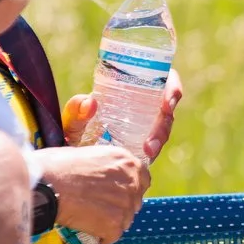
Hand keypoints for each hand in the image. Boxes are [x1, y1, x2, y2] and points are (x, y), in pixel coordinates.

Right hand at [32, 143, 151, 243]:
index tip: (119, 194)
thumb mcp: (90, 155)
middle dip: (120, 207)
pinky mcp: (115, 224)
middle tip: (101, 209)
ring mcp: (125, 204)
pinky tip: (89, 232)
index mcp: (127, 161)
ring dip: (111, 223)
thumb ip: (105, 167)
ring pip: (125, 220)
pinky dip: (102, 237)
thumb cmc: (58, 166)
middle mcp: (131, 182)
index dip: (131, 188)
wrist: (47, 185)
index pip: (143, 179)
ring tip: (90, 220)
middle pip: (135, 201)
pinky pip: (112, 236)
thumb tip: (102, 176)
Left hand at [63, 76, 181, 162]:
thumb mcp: (72, 121)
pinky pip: (156, 145)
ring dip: (160, 137)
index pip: (161, 81)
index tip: (167, 102)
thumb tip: (90, 102)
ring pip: (164, 128)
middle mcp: (142, 107)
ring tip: (149, 150)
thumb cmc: (72, 133)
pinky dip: (155, 149)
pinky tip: (147, 156)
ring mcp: (145, 128)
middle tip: (153, 135)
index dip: (172, 87)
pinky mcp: (143, 147)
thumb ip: (76, 111)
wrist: (71, 162)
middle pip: (165, 109)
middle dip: (164, 123)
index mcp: (131, 91)